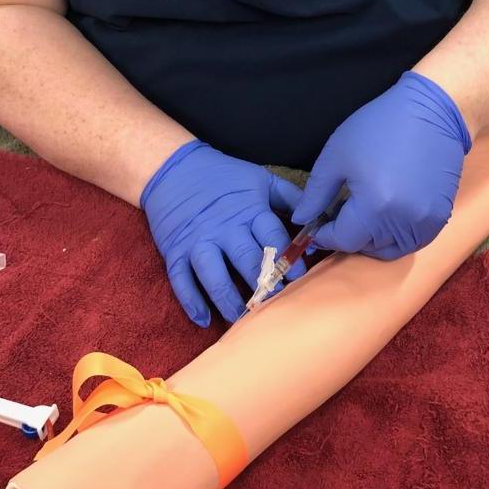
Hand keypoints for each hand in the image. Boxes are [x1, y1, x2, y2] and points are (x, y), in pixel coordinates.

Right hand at [141, 142, 304, 325]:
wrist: (173, 168)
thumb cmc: (223, 176)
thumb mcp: (260, 180)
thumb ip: (290, 198)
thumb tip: (315, 223)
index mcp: (248, 210)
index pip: (271, 236)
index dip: (287, 257)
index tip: (299, 277)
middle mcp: (223, 228)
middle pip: (245, 259)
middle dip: (263, 283)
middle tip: (276, 302)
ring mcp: (197, 241)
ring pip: (213, 274)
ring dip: (228, 299)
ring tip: (242, 317)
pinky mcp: (174, 252)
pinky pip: (181, 280)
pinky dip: (191, 302)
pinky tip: (203, 320)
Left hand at [292, 71, 470, 259]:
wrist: (433, 111)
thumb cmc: (379, 126)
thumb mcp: (337, 155)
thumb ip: (316, 193)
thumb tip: (301, 221)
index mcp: (374, 205)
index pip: (343, 240)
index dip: (325, 236)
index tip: (318, 225)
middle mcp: (402, 221)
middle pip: (366, 247)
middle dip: (348, 236)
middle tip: (341, 214)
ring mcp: (426, 222)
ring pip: (390, 249)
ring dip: (372, 240)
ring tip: (365, 215)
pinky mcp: (441, 217)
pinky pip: (413, 242)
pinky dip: (397, 237)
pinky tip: (388, 215)